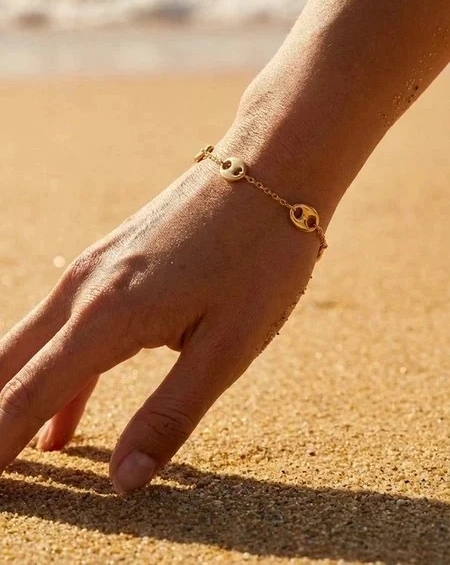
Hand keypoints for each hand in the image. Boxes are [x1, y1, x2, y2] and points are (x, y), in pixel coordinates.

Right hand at [0, 140, 326, 493]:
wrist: (271, 169)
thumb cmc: (260, 257)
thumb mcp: (228, 346)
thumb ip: (170, 415)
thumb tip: (124, 482)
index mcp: (108, 317)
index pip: (27, 395)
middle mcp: (85, 290)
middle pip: (8, 365)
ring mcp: (96, 270)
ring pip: (31, 344)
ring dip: (13, 398)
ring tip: (10, 455)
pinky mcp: (114, 262)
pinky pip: (66, 327)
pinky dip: (55, 377)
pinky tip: (64, 423)